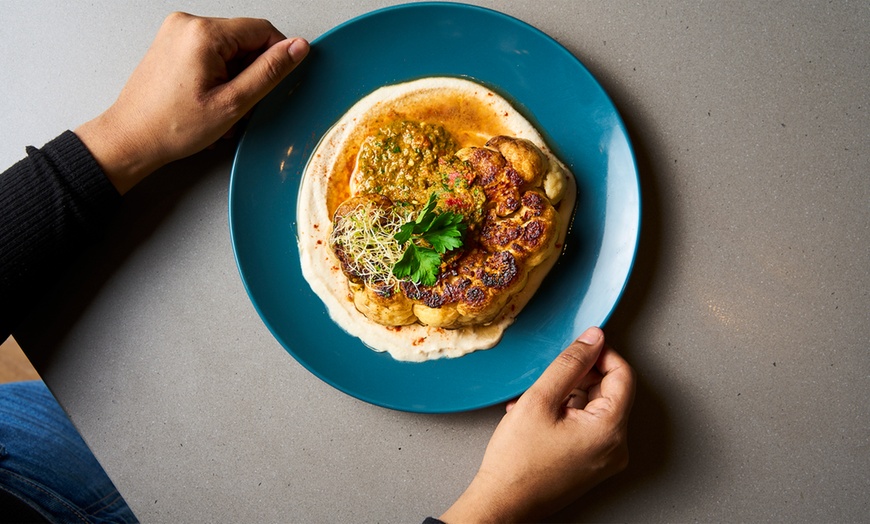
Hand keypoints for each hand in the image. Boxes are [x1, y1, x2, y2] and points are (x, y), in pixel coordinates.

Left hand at [75, 12, 308, 193]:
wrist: (131, 138)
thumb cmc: (171, 127)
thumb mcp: (233, 103)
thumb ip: (269, 72)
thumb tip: (297, 48)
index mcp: (204, 33)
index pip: (262, 30)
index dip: (277, 56)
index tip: (276, 82)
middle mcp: (188, 24)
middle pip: (244, 39)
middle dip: (251, 71)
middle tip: (239, 103)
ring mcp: (176, 32)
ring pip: (229, 48)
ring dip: (235, 76)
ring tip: (221, 105)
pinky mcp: (172, 43)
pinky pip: (210, 52)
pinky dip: (218, 75)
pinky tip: (209, 98)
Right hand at [440, 327, 635, 522]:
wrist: (503, 504)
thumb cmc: (517, 462)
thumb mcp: (540, 400)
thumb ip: (570, 364)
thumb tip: (592, 339)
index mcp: (609, 430)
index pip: (623, 375)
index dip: (601, 354)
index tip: (580, 347)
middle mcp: (615, 447)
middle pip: (610, 392)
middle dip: (580, 377)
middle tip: (550, 378)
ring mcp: (605, 459)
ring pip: (595, 408)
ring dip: (567, 396)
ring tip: (536, 401)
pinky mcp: (592, 465)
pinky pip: (588, 427)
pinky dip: (566, 414)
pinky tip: (538, 417)